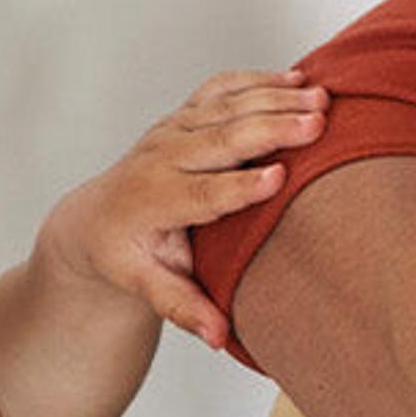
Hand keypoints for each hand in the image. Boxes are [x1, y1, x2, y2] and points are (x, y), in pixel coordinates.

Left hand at [41, 69, 325, 350]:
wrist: (95, 218)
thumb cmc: (127, 255)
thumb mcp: (146, 286)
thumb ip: (182, 307)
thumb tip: (220, 337)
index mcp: (153, 202)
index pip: (202, 193)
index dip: (241, 185)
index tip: (279, 177)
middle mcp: (162, 157)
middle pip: (222, 139)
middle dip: (271, 129)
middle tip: (317, 124)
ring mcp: (173, 129)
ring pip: (228, 107)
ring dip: (276, 99)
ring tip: (321, 97)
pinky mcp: (185, 113)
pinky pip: (223, 88)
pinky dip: (260, 80)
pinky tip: (298, 79)